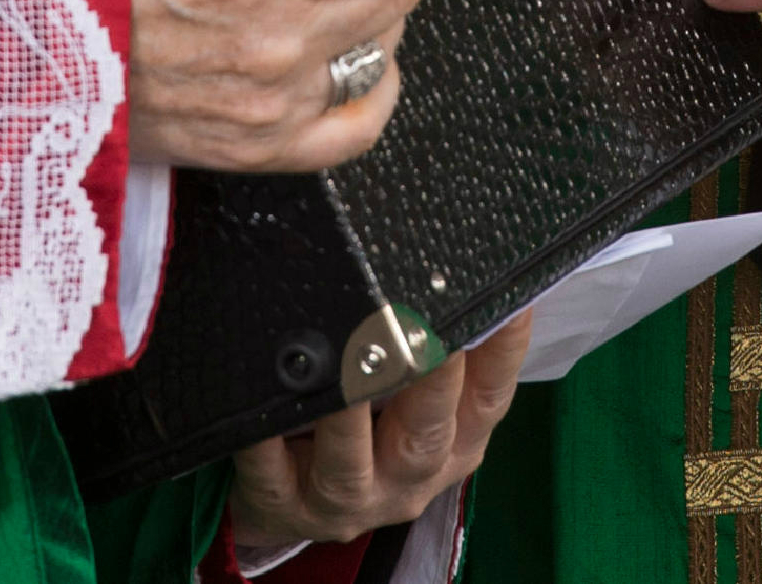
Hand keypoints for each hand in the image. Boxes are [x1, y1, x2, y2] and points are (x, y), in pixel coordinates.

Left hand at [228, 313, 533, 547]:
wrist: (297, 504)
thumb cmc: (370, 433)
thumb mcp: (416, 404)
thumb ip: (433, 345)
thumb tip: (443, 256)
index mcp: (453, 445)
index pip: (488, 399)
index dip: (501, 352)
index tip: (503, 301)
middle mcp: (410, 477)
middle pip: (426, 431)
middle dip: (428, 377)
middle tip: (420, 323)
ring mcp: (348, 499)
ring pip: (350, 462)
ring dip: (347, 412)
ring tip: (342, 360)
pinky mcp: (285, 506)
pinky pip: (269, 473)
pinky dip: (263, 443)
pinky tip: (257, 406)